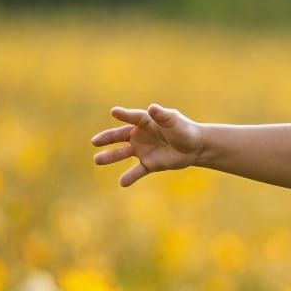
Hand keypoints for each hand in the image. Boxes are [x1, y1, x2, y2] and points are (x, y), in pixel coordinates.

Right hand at [90, 103, 204, 186]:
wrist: (196, 147)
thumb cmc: (184, 130)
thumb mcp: (174, 121)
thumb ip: (162, 116)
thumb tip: (152, 108)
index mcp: (146, 122)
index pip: (133, 118)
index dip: (125, 115)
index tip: (114, 112)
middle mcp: (140, 135)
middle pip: (120, 136)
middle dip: (107, 138)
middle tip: (94, 142)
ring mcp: (143, 150)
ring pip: (123, 153)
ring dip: (110, 157)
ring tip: (97, 160)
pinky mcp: (150, 164)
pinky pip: (137, 171)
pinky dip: (130, 177)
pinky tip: (122, 183)